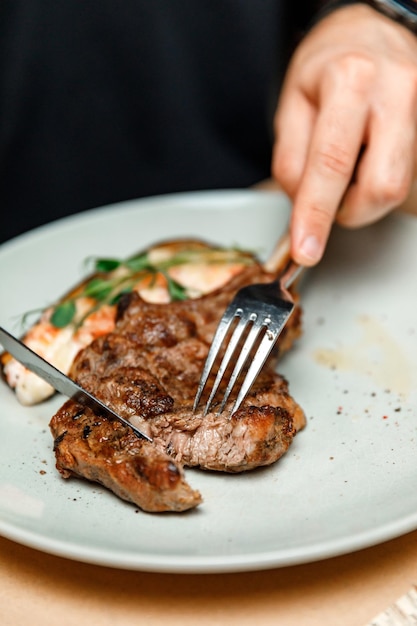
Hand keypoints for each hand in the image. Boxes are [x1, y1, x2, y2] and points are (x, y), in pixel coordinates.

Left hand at [272, 3, 416, 265]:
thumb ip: (292, 158)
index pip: (331, 164)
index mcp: (351, 80)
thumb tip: (301, 207)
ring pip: (395, 187)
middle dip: (348, 212)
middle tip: (328, 199)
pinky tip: (364, 159)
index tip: (305, 250)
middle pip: (380, 186)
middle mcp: (396, 91)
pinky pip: (401, 175)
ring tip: (346, 171)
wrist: (370, 33)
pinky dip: (374, 182)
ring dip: (361, 198)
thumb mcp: (292, 104)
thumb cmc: (326, 67)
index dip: (316, 215)